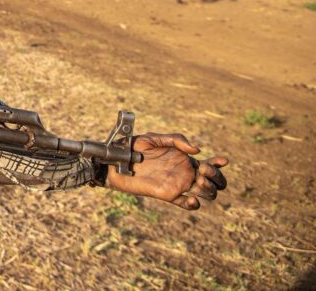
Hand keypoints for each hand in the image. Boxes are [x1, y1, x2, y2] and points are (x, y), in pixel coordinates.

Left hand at [106, 133, 227, 209]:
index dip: (219, 165)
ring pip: (204, 193)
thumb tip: (197, 150)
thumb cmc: (134, 147)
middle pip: (212, 181)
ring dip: (208, 189)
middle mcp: (184, 173)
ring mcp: (178, 185)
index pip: (209, 165)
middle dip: (216, 177)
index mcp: (184, 159)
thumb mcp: (156, 138)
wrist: (118, 160)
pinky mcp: (168, 195)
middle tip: (204, 170)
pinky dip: (194, 204)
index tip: (223, 160)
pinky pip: (186, 204)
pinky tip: (193, 198)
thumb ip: (177, 140)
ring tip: (198, 182)